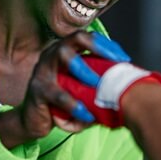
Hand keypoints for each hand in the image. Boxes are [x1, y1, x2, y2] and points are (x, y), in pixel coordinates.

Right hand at [0, 32, 124, 146]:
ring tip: (97, 84)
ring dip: (84, 69)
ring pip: (63, 58)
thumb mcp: (81, 89)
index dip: (107, 44)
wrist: (35, 121)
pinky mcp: (37, 90)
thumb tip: (126, 85)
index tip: (124, 58)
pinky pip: (57, 94)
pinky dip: (73, 104)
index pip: (88, 38)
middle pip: (75, 38)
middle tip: (115, 62)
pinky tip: (86, 115)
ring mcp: (42, 70)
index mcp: (65, 51)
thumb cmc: (63, 101)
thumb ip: (97, 84)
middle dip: (97, 46)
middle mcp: (53, 54)